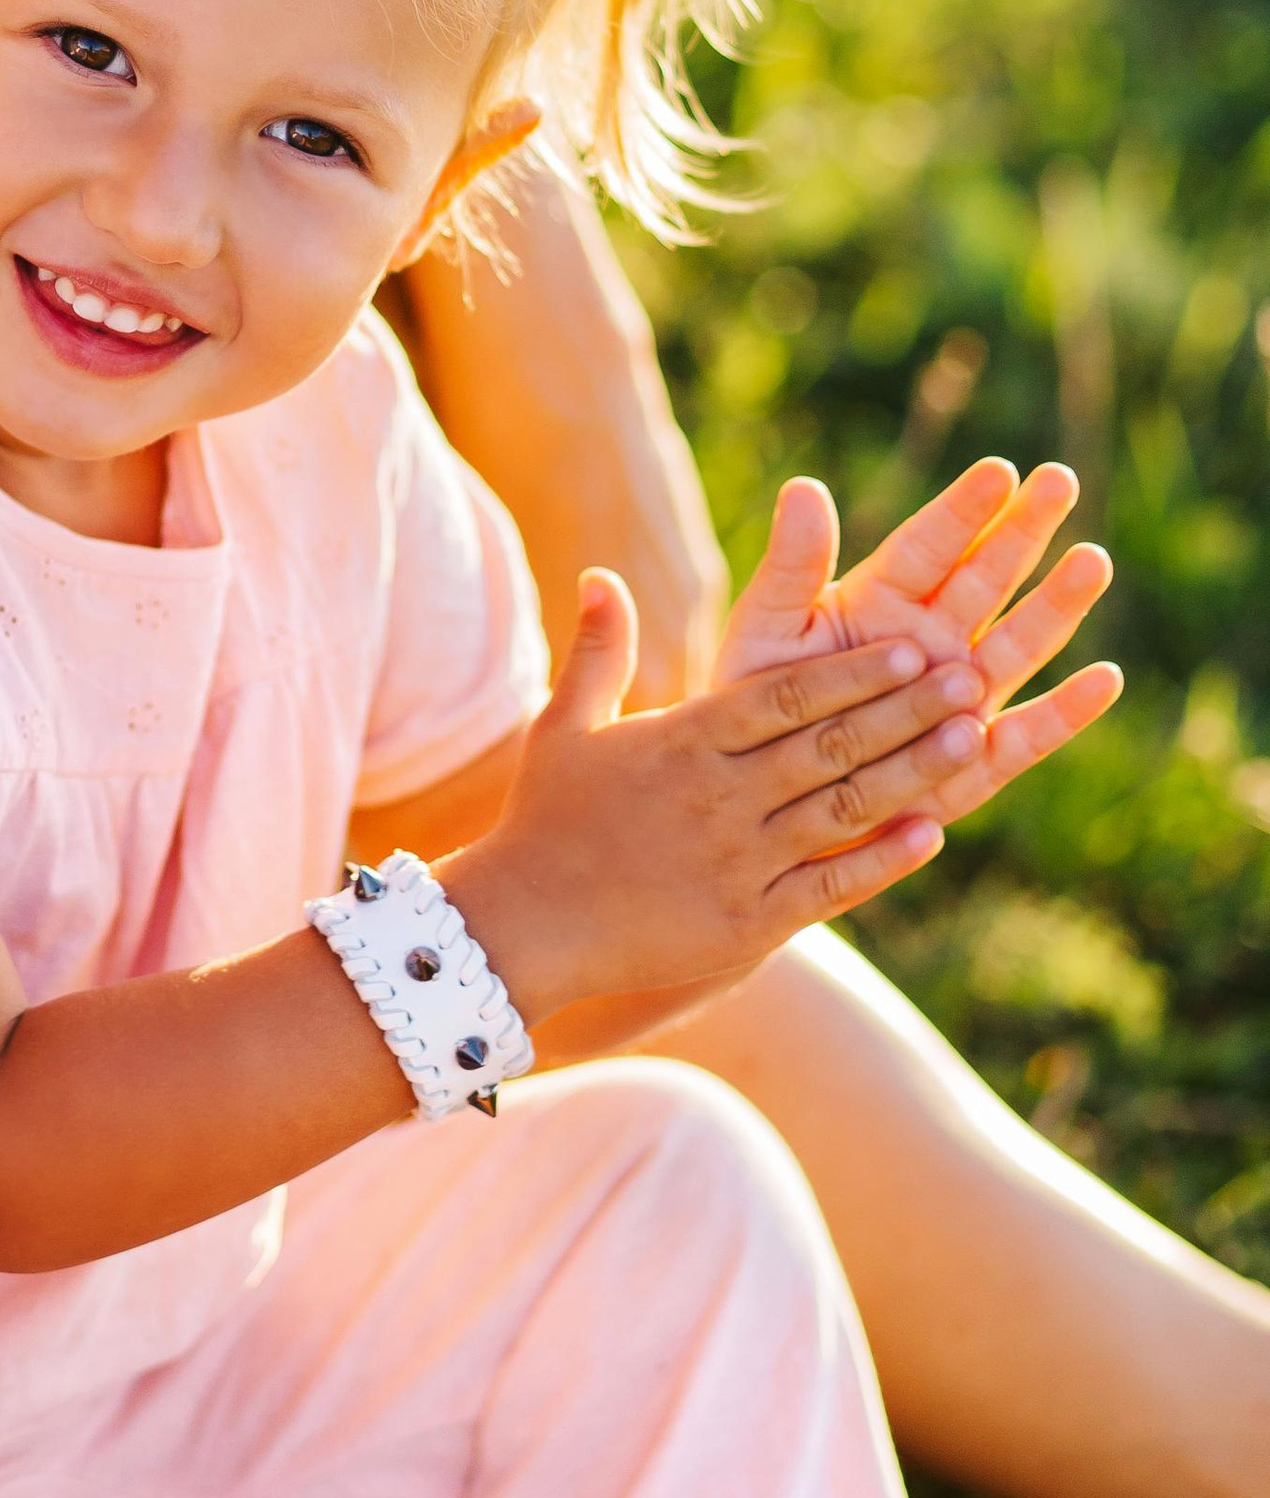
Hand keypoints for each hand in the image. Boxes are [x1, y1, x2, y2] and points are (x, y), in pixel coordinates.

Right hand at [442, 568, 1109, 1024]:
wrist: (525, 926)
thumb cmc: (545, 819)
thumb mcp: (564, 725)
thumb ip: (598, 649)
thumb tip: (600, 572)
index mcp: (686, 740)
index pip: (787, 695)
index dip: (854, 671)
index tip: (912, 647)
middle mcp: (722, 795)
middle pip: (831, 742)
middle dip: (906, 707)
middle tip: (970, 675)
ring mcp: (740, 859)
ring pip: (844, 806)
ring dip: (914, 772)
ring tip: (972, 740)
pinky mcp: (749, 921)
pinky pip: (831, 885)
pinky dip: (882, 860)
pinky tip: (930, 834)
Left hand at [718, 460, 1117, 828]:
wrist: (760, 797)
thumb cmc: (755, 705)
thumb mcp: (766, 632)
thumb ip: (792, 567)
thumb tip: (804, 485)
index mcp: (879, 601)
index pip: (928, 546)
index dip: (963, 511)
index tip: (999, 471)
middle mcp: (930, 642)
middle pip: (986, 579)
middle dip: (1024, 530)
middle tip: (1061, 479)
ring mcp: (957, 699)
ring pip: (1017, 644)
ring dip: (1056, 605)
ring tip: (1093, 560)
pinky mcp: (971, 763)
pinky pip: (1025, 736)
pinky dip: (1066, 712)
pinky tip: (1106, 679)